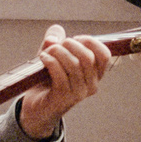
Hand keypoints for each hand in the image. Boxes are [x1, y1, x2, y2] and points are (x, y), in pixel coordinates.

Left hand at [18, 24, 111, 138]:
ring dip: (57, 52)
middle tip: (56, 45)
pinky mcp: (64, 98)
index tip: (75, 38)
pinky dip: (50, 61)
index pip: (104, 55)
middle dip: (70, 45)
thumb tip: (54, 34)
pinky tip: (43, 58)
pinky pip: (60, 75)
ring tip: (46, 52)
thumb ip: (55, 41)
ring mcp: (79, 93)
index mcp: (95, 75)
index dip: (91, 42)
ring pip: (74, 65)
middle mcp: (91, 86)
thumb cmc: (47, 80)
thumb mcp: (53, 56)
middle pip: (88, 57)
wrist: (36, 108)